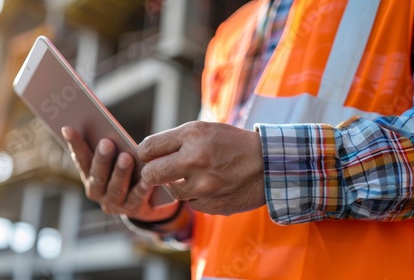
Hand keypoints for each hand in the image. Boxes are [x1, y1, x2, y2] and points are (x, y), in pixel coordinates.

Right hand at [62, 127, 178, 221]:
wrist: (142, 201)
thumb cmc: (125, 171)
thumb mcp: (114, 159)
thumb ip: (110, 148)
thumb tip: (108, 130)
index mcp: (88, 175)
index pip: (80, 158)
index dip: (75, 144)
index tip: (68, 128)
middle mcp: (97, 191)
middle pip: (98, 175)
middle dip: (101, 159)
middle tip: (106, 142)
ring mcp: (113, 202)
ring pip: (116, 188)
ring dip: (120, 172)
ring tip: (126, 157)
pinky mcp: (132, 208)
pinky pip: (136, 197)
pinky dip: (141, 187)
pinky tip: (146, 178)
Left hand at [137, 121, 264, 215]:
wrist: (269, 164)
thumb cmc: (234, 144)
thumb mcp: (206, 129)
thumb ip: (176, 140)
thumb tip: (147, 154)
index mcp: (192, 135)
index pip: (148, 148)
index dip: (143, 154)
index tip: (147, 157)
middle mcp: (195, 159)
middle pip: (150, 174)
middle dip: (150, 175)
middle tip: (158, 172)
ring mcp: (203, 185)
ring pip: (171, 191)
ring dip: (177, 185)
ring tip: (195, 176)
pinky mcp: (211, 204)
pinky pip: (191, 203)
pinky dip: (196, 196)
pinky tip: (212, 187)